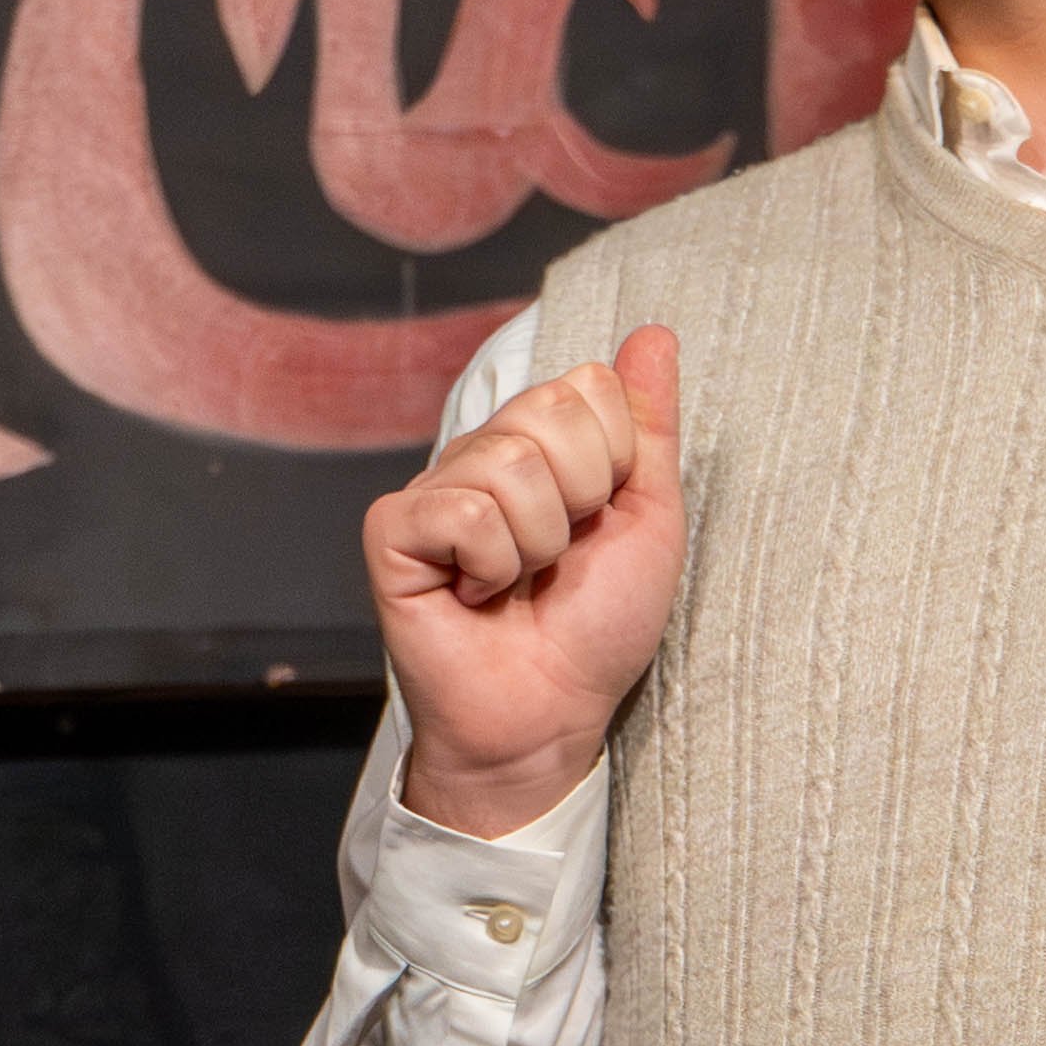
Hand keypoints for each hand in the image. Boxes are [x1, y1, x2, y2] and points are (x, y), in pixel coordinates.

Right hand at [374, 327, 684, 837]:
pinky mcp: (392, 530)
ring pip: (507, 465)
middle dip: (580, 500)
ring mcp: (433, 488)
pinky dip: (490, 566)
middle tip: (557, 558)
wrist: (551, 713)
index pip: (589, 385)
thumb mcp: (650, 518)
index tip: (599, 523)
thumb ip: (650, 426)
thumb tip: (653, 333)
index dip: (615, 464)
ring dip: (537, 545)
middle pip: (549, 411)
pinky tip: (476, 595)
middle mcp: (483, 455)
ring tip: (517, 583)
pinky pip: (462, 512)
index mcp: (543, 444)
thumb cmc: (596, 629)